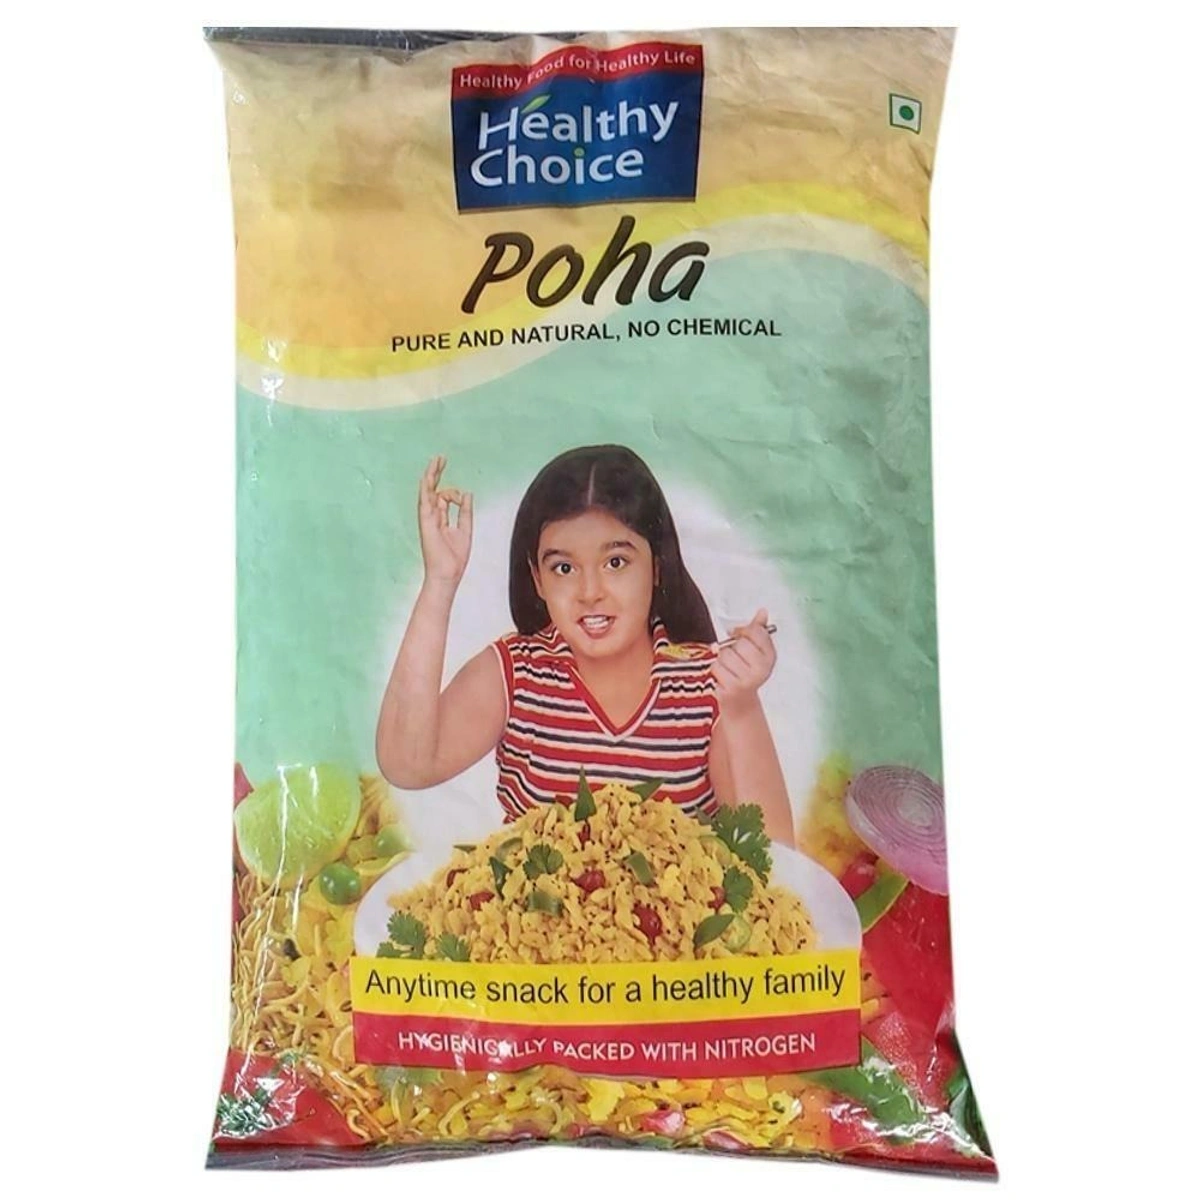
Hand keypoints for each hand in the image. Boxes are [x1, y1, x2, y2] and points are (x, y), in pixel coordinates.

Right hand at [417, 455, 472, 584]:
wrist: (448, 574)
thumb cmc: (454, 558)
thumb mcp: (465, 530)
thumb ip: (465, 512)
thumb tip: (467, 494)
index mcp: (442, 520)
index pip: (443, 497)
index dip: (453, 491)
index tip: (462, 496)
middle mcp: (432, 517)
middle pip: (433, 490)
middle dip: (437, 474)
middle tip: (441, 459)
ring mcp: (428, 518)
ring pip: (427, 491)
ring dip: (432, 475)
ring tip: (437, 460)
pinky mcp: (426, 521)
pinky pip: (424, 501)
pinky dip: (426, 488)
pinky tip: (428, 476)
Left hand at [712, 609, 775, 719]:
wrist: (740, 702)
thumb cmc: (746, 672)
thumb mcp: (756, 651)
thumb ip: (758, 630)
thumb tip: (763, 612)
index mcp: (770, 656)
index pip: (755, 631)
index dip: (743, 630)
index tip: (739, 634)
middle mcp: (762, 669)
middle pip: (739, 643)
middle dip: (732, 648)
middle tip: (736, 659)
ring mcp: (747, 679)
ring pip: (725, 654)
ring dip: (722, 660)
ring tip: (730, 669)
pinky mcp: (732, 687)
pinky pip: (716, 666)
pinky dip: (716, 670)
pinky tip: (724, 677)